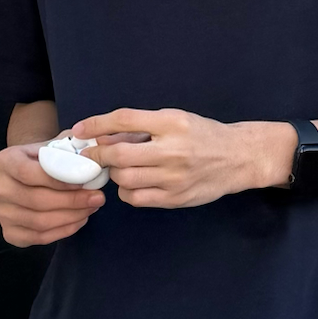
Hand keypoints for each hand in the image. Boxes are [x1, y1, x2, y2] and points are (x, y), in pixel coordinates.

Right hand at [0, 137, 105, 246]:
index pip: (28, 173)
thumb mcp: (57, 144)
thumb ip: (73, 148)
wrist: (30, 172)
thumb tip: (94, 155)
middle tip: (98, 198)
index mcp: (5, 161)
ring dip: (72, 217)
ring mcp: (2, 213)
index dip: (57, 180)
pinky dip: (64, 230)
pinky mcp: (10, 233)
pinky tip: (80, 219)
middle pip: (35, 200)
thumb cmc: (47, 157)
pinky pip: (40, 237)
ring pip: (39, 222)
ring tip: (92, 208)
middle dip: (72, 201)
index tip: (84, 182)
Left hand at [70, 108, 294, 208]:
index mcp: (172, 122)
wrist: (238, 158)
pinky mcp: (175, 199)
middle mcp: (173, 149)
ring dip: (114, 173)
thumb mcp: (174, 120)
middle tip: (91, 155)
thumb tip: (102, 136)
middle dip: (97, 155)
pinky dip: (127, 191)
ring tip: (120, 168)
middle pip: (119, 154)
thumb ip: (141, 128)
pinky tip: (134, 183)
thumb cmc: (201, 134)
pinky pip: (136, 198)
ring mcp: (174, 177)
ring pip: (124, 178)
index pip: (124, 119)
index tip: (79, 130)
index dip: (96, 124)